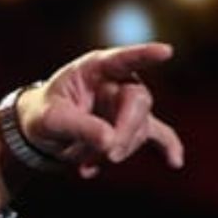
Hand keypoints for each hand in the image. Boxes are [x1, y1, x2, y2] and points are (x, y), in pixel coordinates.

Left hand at [20, 42, 184, 177]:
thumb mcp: (49, 119)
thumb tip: (109, 141)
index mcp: (95, 68)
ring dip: (115, 152)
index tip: (165, 52)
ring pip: (139, 128)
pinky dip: (166, 149)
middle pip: (138, 102)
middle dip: (125, 132)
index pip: (122, 59)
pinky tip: (174, 162)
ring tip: (85, 165)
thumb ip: (78, 126)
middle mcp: (119, 82)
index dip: (144, 55)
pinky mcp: (134, 126)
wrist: (43, 133)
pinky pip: (158, 136)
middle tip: (108, 154)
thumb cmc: (43, 115)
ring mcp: (129, 104)